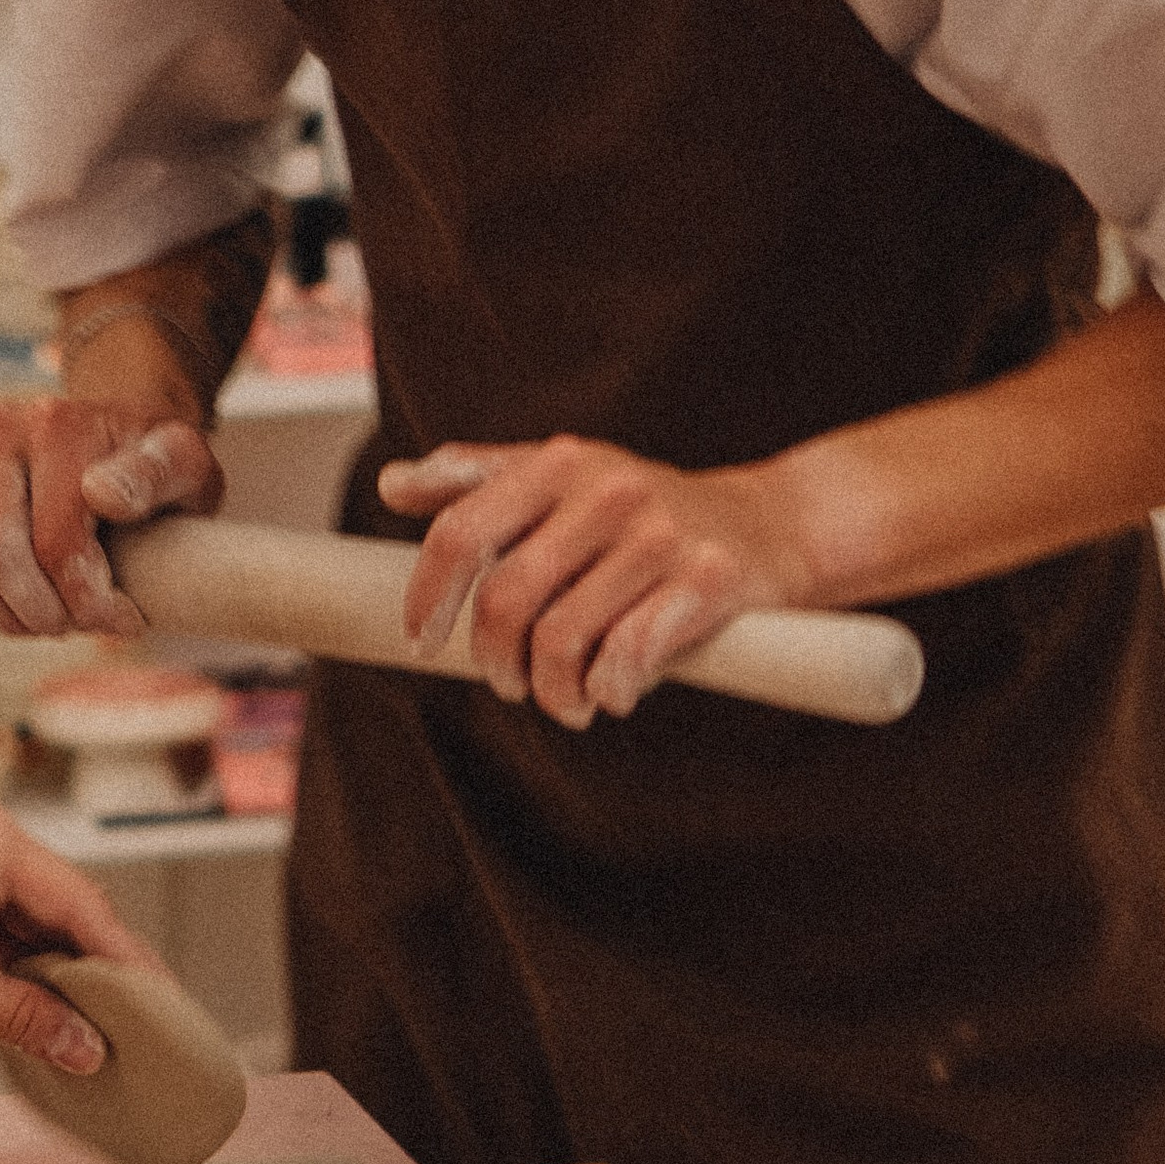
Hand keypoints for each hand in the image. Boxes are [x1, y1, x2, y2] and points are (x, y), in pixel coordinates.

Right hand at [0, 395, 223, 640]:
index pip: (57, 541)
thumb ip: (157, 474)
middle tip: (77, 627)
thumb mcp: (183, 462)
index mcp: (59, 426)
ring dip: (0, 612)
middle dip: (39, 613)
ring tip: (45, 617)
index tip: (123, 622)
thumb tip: (102, 495)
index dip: (88, 602)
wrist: (112, 427)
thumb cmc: (150, 459)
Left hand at [0, 799, 161, 1072]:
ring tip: (107, 1037)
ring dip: (62, 981)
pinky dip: (23, 977)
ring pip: (35, 929)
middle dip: (101, 977)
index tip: (167, 1011)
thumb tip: (87, 1045)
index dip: (129, 965)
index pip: (84, 906)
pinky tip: (49, 1020)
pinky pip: (1, 936)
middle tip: (147, 1035)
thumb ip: (19, 1016)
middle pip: (66, 914)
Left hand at [381, 438, 812, 727]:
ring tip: (565, 698)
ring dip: (554, 692)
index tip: (421, 641)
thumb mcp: (564, 479)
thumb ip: (480, 480)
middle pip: (506, 599)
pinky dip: (609, 691)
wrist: (770, 526)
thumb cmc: (645, 515)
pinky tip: (614, 693)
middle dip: (496, 660)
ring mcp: (660, 535)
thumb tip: (394, 484)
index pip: (461, 530)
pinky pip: (627, 658)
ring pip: (563, 641)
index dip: (429, 596)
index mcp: (559, 464)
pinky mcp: (708, 580)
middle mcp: (607, 492)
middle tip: (509, 682)